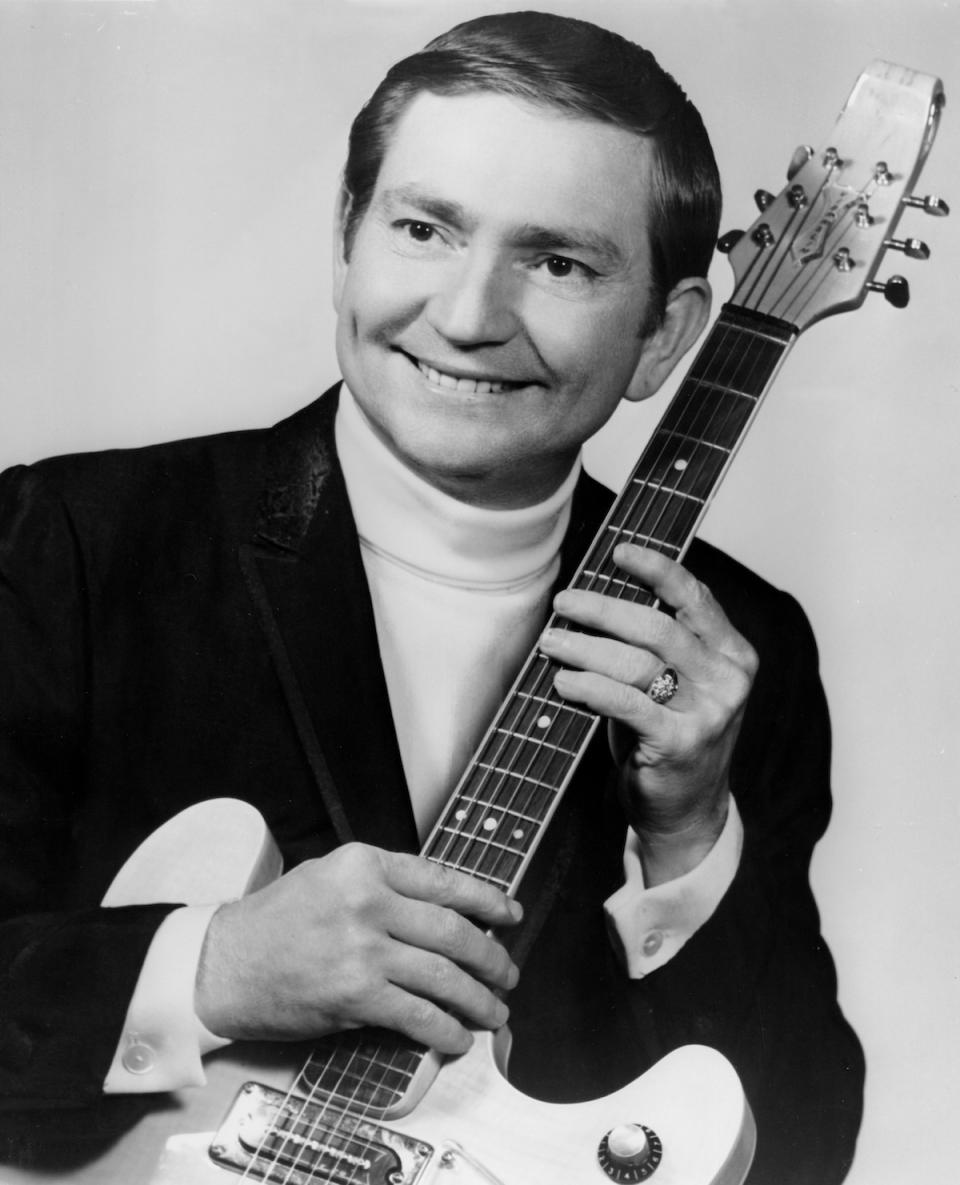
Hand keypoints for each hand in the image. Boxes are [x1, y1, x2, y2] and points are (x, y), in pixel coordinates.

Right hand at [195, 843, 521, 1054]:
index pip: (442, 879)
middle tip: (507, 973)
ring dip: (477, 999)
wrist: (224, 964)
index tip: (511, 914)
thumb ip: (382, 885)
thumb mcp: (329, 876)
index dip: (487, 900)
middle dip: (490, 957)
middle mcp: (367, 901)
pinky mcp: (355, 995)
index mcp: (364, 863)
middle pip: (452, 930)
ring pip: (442, 975)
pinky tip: (458, 1037)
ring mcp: (362, 950)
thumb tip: (442, 908)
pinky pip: (417, 1015)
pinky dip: (445, 1030)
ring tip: (495, 1011)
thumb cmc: (275, 921)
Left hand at [538, 544, 756, 884]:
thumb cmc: (670, 736)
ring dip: (584, 647)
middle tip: (563, 602)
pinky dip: (588, 686)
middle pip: (657, 626)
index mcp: (733, 653)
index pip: (695, 597)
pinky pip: (625, 702)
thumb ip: (656, 644)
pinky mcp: (679, 743)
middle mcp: (728, 679)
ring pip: (636, 662)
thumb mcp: (676, 684)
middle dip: (603, 609)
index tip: (618, 551)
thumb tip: (595, 597)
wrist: (688, 811)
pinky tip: (563, 681)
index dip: (656, 569)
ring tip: (551, 641)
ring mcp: (709, 712)